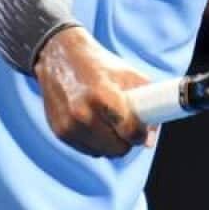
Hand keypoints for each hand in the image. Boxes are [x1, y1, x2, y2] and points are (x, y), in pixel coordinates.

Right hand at [34, 27, 154, 156]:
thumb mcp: (129, 76)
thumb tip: (149, 140)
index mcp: (103, 95)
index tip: (141, 131)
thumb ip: (146, 105)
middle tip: (126, 126)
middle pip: (117, 148)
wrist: (60, 57)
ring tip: (109, 122)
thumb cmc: (99, 65)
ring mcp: (68, 125)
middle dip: (126, 140)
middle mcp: (83, 113)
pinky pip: (86, 150)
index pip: (129, 132)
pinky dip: (94, 142)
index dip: (140, 134)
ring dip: (110, 143)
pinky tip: (94, 123)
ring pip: (102, 153)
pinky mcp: (59, 132)